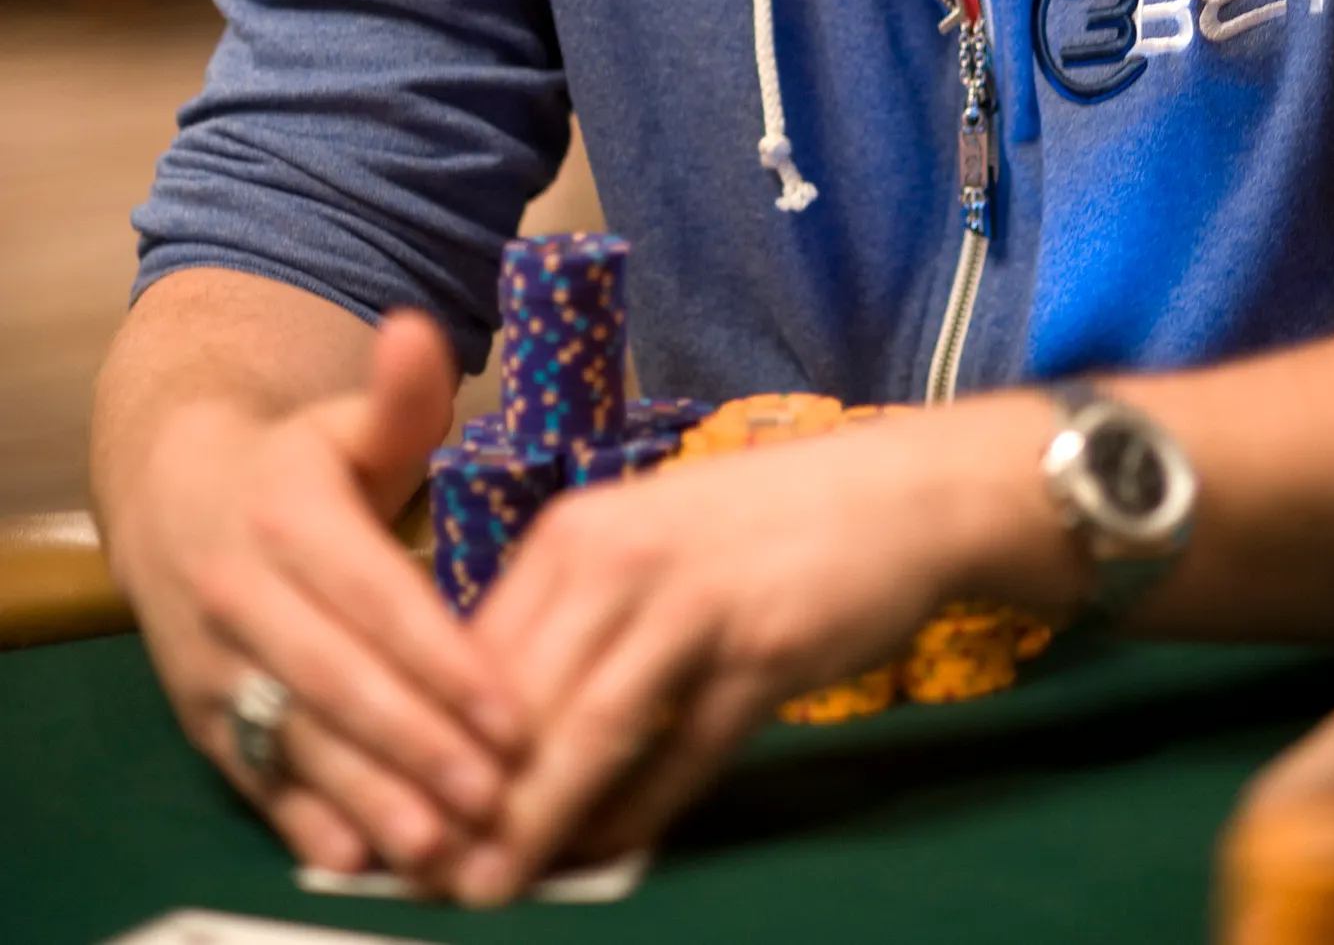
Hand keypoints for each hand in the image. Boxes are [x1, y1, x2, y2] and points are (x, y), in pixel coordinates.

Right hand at [115, 310, 525, 877]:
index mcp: (288, 518)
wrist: (174, 497)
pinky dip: (306, 821)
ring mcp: (216, 665)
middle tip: (495, 795)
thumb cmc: (297, 464)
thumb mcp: (345, 422)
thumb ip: (399, 396)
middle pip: (338, 681)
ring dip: (369, 797)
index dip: (439, 659)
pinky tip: (360, 855)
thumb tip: (421, 329)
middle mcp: (241, 596)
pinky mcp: (204, 719)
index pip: (372, 598)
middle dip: (418, 743)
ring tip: (441, 845)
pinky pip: (257, 778)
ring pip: (298, 740)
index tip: (509, 711)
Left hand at [445, 392, 1072, 904]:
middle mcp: (620, 558)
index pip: (472, 651)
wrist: (895, 497)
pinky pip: (682, 752)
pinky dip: (639, 813)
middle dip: (462, 799)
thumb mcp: (645, 553)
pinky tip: (610, 854)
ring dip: (533, 821)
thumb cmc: (755, 532)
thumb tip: (488, 738)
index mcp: (576, 532)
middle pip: (517, 697)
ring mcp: (692, 602)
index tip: (385, 816)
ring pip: (588, 730)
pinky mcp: (761, 650)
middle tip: (419, 876)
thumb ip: (572, 627)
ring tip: (487, 889)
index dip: (425, 741)